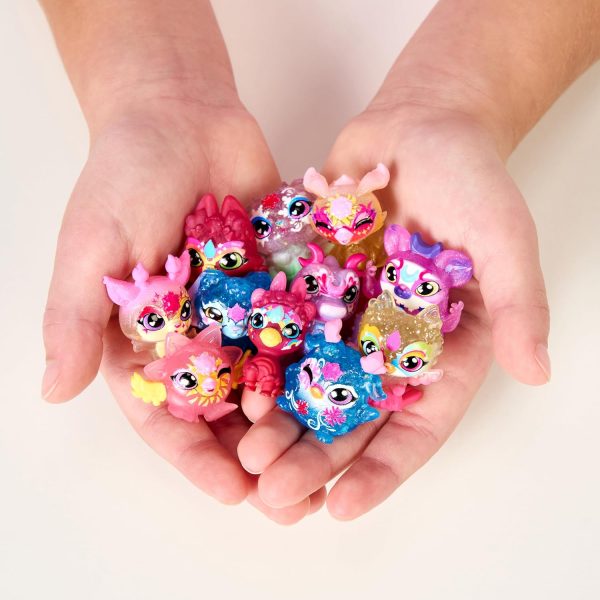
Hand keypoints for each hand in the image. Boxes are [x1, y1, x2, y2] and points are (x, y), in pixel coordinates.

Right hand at [41, 94, 326, 521]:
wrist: (179, 116)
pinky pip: (301, 327)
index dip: (197, 459)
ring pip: (271, 378)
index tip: (234, 494)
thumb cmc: (123, 177)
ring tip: (330, 460)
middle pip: (227, 409)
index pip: (169, 415)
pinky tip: (351, 389)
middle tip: (294, 499)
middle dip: (256, 455)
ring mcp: (240, 311)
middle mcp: (196, 334)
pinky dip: (322, 358)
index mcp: (144, 340)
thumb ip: (75, 318)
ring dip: (297, 420)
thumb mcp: (90, 248)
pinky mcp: (277, 282)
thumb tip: (52, 392)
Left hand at [237, 104, 549, 518]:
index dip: (382, 471)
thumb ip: (517, 304)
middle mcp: (388, 347)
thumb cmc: (472, 181)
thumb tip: (539, 372)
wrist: (419, 127)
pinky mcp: (310, 288)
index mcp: (439, 352)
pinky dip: (256, 361)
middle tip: (275, 493)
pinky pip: (281, 331)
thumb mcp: (504, 239)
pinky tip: (226, 388)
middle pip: (351, 416)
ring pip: (307, 384)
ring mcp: (344, 320)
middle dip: (315, 458)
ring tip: (243, 453)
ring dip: (276, 421)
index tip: (344, 507)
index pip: (415, 428)